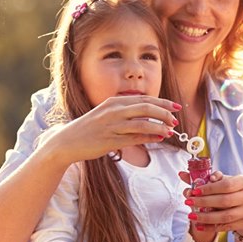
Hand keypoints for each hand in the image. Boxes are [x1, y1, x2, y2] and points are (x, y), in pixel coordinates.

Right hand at [44, 95, 180, 162]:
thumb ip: (127, 113)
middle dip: (165, 113)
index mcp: (114, 102)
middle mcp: (113, 111)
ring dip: (160, 127)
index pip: (144, 99)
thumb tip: (151, 116)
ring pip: (143, 123)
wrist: (66, 142)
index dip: (163, 103)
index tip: (176, 107)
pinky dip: (149, 138)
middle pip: (146, 108)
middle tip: (176, 119)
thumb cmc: (90, 128)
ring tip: (170, 131)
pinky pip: (135, 138)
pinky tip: (159, 138)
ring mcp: (112, 126)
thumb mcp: (108, 114)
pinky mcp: (110, 140)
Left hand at [182, 170, 242, 236]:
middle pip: (224, 201)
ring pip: (225, 216)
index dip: (209, 189)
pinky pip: (226, 227)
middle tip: (188, 202)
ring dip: (206, 217)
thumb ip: (205, 178)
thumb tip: (183, 175)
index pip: (226, 185)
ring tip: (191, 216)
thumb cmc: (233, 191)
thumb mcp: (224, 181)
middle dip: (204, 202)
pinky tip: (199, 225)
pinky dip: (211, 227)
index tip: (194, 191)